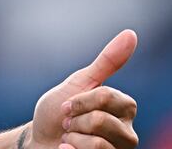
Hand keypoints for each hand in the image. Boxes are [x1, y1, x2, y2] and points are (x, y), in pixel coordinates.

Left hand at [29, 29, 138, 148]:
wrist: (39, 141)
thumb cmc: (58, 112)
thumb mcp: (79, 83)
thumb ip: (107, 62)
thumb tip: (131, 33)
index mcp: (124, 109)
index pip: (106, 97)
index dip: (80, 100)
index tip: (68, 105)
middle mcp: (128, 133)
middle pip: (100, 120)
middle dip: (75, 120)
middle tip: (69, 124)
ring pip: (98, 143)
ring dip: (73, 138)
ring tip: (70, 138)